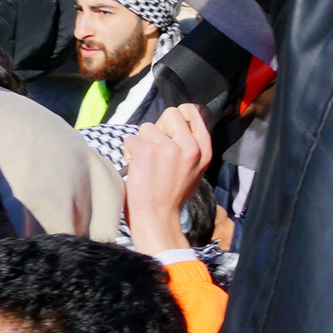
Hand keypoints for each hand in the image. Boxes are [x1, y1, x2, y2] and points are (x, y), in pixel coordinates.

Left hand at [120, 103, 217, 258]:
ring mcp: (169, 148)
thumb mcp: (195, 171)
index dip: (180, 115)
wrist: (157, 219)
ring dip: (142, 143)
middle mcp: (189, 147)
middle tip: (155, 148)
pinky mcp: (147, 152)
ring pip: (147, 127)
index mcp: (203, 151)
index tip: (170, 126)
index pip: (193, 113)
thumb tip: (183, 123)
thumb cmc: (172, 196)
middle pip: (169, 113)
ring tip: (145, 163)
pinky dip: (129, 152)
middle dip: (158, 128)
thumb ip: (192, 147)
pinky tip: (135, 167)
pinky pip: (130, 139)